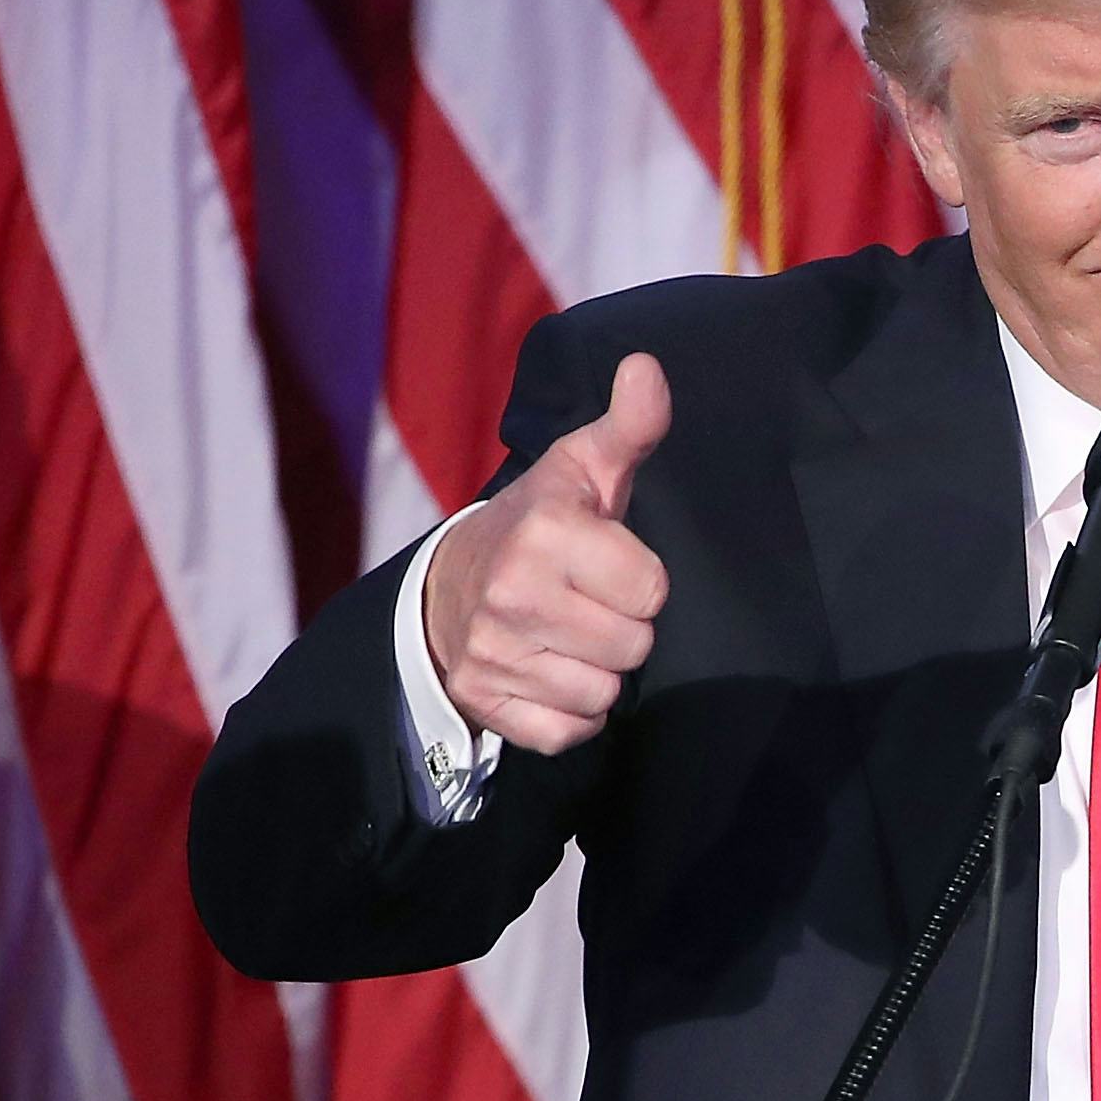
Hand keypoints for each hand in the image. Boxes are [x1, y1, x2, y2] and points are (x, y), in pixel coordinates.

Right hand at [423, 351, 671, 754]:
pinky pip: (569, 732)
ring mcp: (494, 654)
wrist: (448, 585)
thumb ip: (628, 427)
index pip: (652, 590)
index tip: (610, 563)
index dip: (641, 580)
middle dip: (623, 628)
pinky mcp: (486, 701)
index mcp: (545, 533)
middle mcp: (513, 595)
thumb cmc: (540, 524)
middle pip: (634, 647)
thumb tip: (648, 368)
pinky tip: (552, 672)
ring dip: (599, 671)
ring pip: (603, 693)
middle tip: (590, 602)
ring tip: (570, 635)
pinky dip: (570, 712)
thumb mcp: (582, 468)